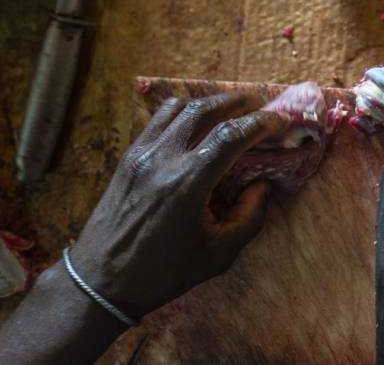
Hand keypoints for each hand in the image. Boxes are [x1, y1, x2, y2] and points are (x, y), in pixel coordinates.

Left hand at [68, 93, 288, 320]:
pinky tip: (196, 124)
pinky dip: (183, 112)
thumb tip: (263, 184)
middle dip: (237, 102)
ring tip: (230, 109)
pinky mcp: (128, 157)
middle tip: (260, 106)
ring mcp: (141, 154)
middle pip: (204, 110)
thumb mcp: (219, 255)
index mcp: (187, 183)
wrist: (102, 281)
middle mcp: (162, 159)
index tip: (282, 119)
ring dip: (209, 103)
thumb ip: (250, 216)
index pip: (230, 135)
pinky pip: (158, 119)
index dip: (261, 122)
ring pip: (178, 107)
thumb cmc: (163, 273)